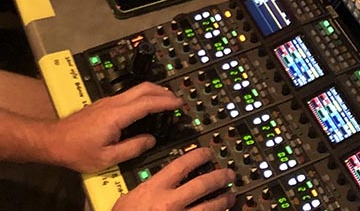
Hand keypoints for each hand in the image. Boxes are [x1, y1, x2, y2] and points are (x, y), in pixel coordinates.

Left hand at [52, 82, 185, 172]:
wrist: (54, 141)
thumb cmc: (76, 150)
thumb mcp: (107, 158)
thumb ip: (132, 148)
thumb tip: (149, 141)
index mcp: (116, 115)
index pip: (147, 102)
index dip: (165, 101)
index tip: (177, 103)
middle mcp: (113, 104)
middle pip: (143, 88)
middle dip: (162, 91)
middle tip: (175, 99)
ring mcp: (107, 102)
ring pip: (135, 90)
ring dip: (152, 93)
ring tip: (163, 102)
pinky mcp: (103, 105)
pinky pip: (128, 95)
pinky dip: (141, 97)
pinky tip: (144, 107)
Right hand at [114, 148, 234, 210]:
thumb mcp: (128, 200)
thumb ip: (145, 189)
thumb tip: (155, 182)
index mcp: (154, 189)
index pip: (181, 165)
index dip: (198, 156)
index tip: (207, 153)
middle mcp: (169, 204)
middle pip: (202, 185)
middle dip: (219, 177)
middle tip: (229, 174)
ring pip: (209, 208)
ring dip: (223, 200)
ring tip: (231, 196)